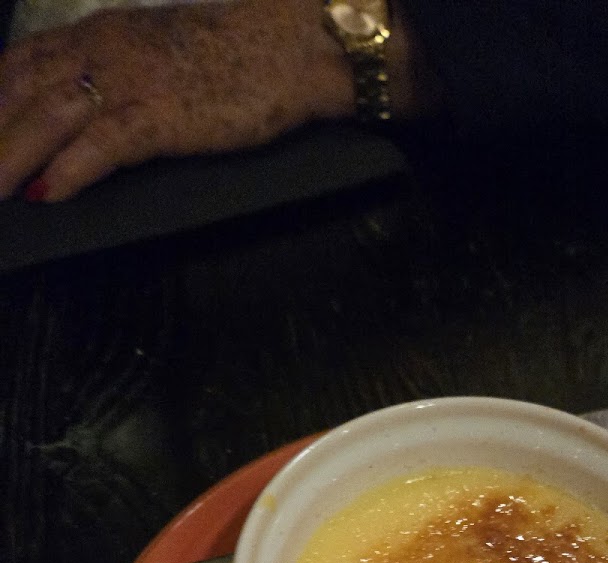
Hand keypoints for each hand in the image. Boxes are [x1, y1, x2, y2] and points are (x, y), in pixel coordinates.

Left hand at [0, 0, 356, 201]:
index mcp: (99, 34)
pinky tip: (45, 196)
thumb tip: (93, 114)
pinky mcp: (159, 118)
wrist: (292, 45)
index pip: (20, 65)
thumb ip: (120, 74)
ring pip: (45, 121)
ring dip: (10, 159)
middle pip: (19, 95)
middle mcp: (102, 52)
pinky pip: (99, 146)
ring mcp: (129, 83)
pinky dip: (66, 172)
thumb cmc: (237, 55)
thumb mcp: (160, 53)